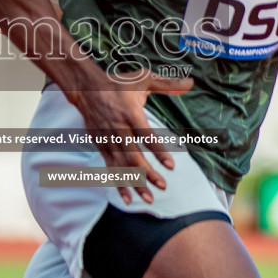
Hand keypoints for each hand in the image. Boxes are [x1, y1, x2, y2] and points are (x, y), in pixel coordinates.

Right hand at [63, 69, 193, 203]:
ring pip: (122, 165)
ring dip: (135, 183)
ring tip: (148, 198)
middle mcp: (118, 129)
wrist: (86, 88)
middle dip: (147, 173)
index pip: (146, 135)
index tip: (171, 166)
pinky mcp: (101, 146)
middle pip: (133, 155)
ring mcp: (108, 139)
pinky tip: (127, 198)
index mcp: (130, 113)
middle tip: (163, 185)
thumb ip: (167, 84)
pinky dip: (118, 183)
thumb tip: (191, 83)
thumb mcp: (143, 78)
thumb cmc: (118, 84)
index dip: (158, 151)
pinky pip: (110, 168)